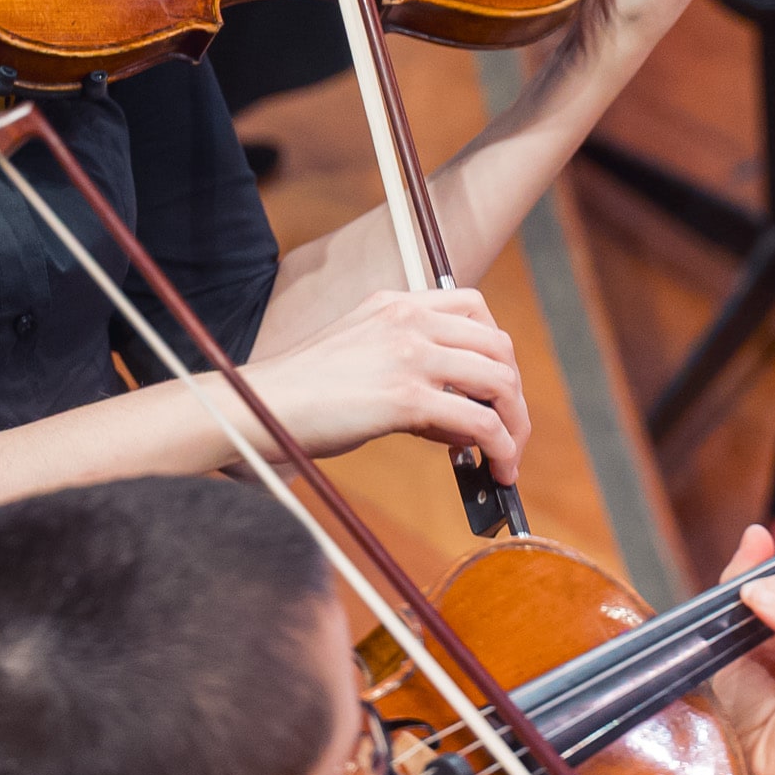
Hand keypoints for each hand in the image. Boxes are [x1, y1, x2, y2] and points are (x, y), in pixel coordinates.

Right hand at [247, 286, 531, 484]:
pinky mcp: (407, 397)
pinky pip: (480, 422)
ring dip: (514, 424)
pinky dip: (501, 449)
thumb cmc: (301, 397)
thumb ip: (412, 379)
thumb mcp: (362, 365)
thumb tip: (463, 423)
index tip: (494, 385)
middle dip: (513, 394)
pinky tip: (496, 470)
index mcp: (393, 304)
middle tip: (509, 430)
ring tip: (507, 459)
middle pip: (498, 346)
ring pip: (499, 381)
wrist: (259, 408)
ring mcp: (409, 355)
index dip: (495, 349)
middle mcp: (407, 320)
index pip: (473, 308)